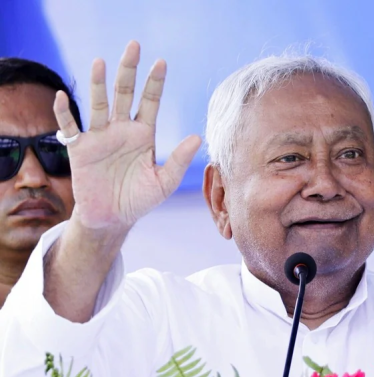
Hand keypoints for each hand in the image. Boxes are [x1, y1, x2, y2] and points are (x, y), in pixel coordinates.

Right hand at [53, 40, 200, 231]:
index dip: (155, 84)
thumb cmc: (139, 200)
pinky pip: (70, 127)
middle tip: (134, 45)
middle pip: (125, 94)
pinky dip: (64, 113)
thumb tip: (197, 137)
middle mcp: (121, 130)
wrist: (113, 219)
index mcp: (144, 135)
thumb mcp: (164, 183)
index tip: (161, 62)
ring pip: (99, 104)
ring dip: (98, 84)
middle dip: (129, 71)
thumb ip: (179, 161)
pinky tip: (63, 97)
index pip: (150, 103)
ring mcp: (100, 137)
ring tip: (99, 62)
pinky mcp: (80, 149)